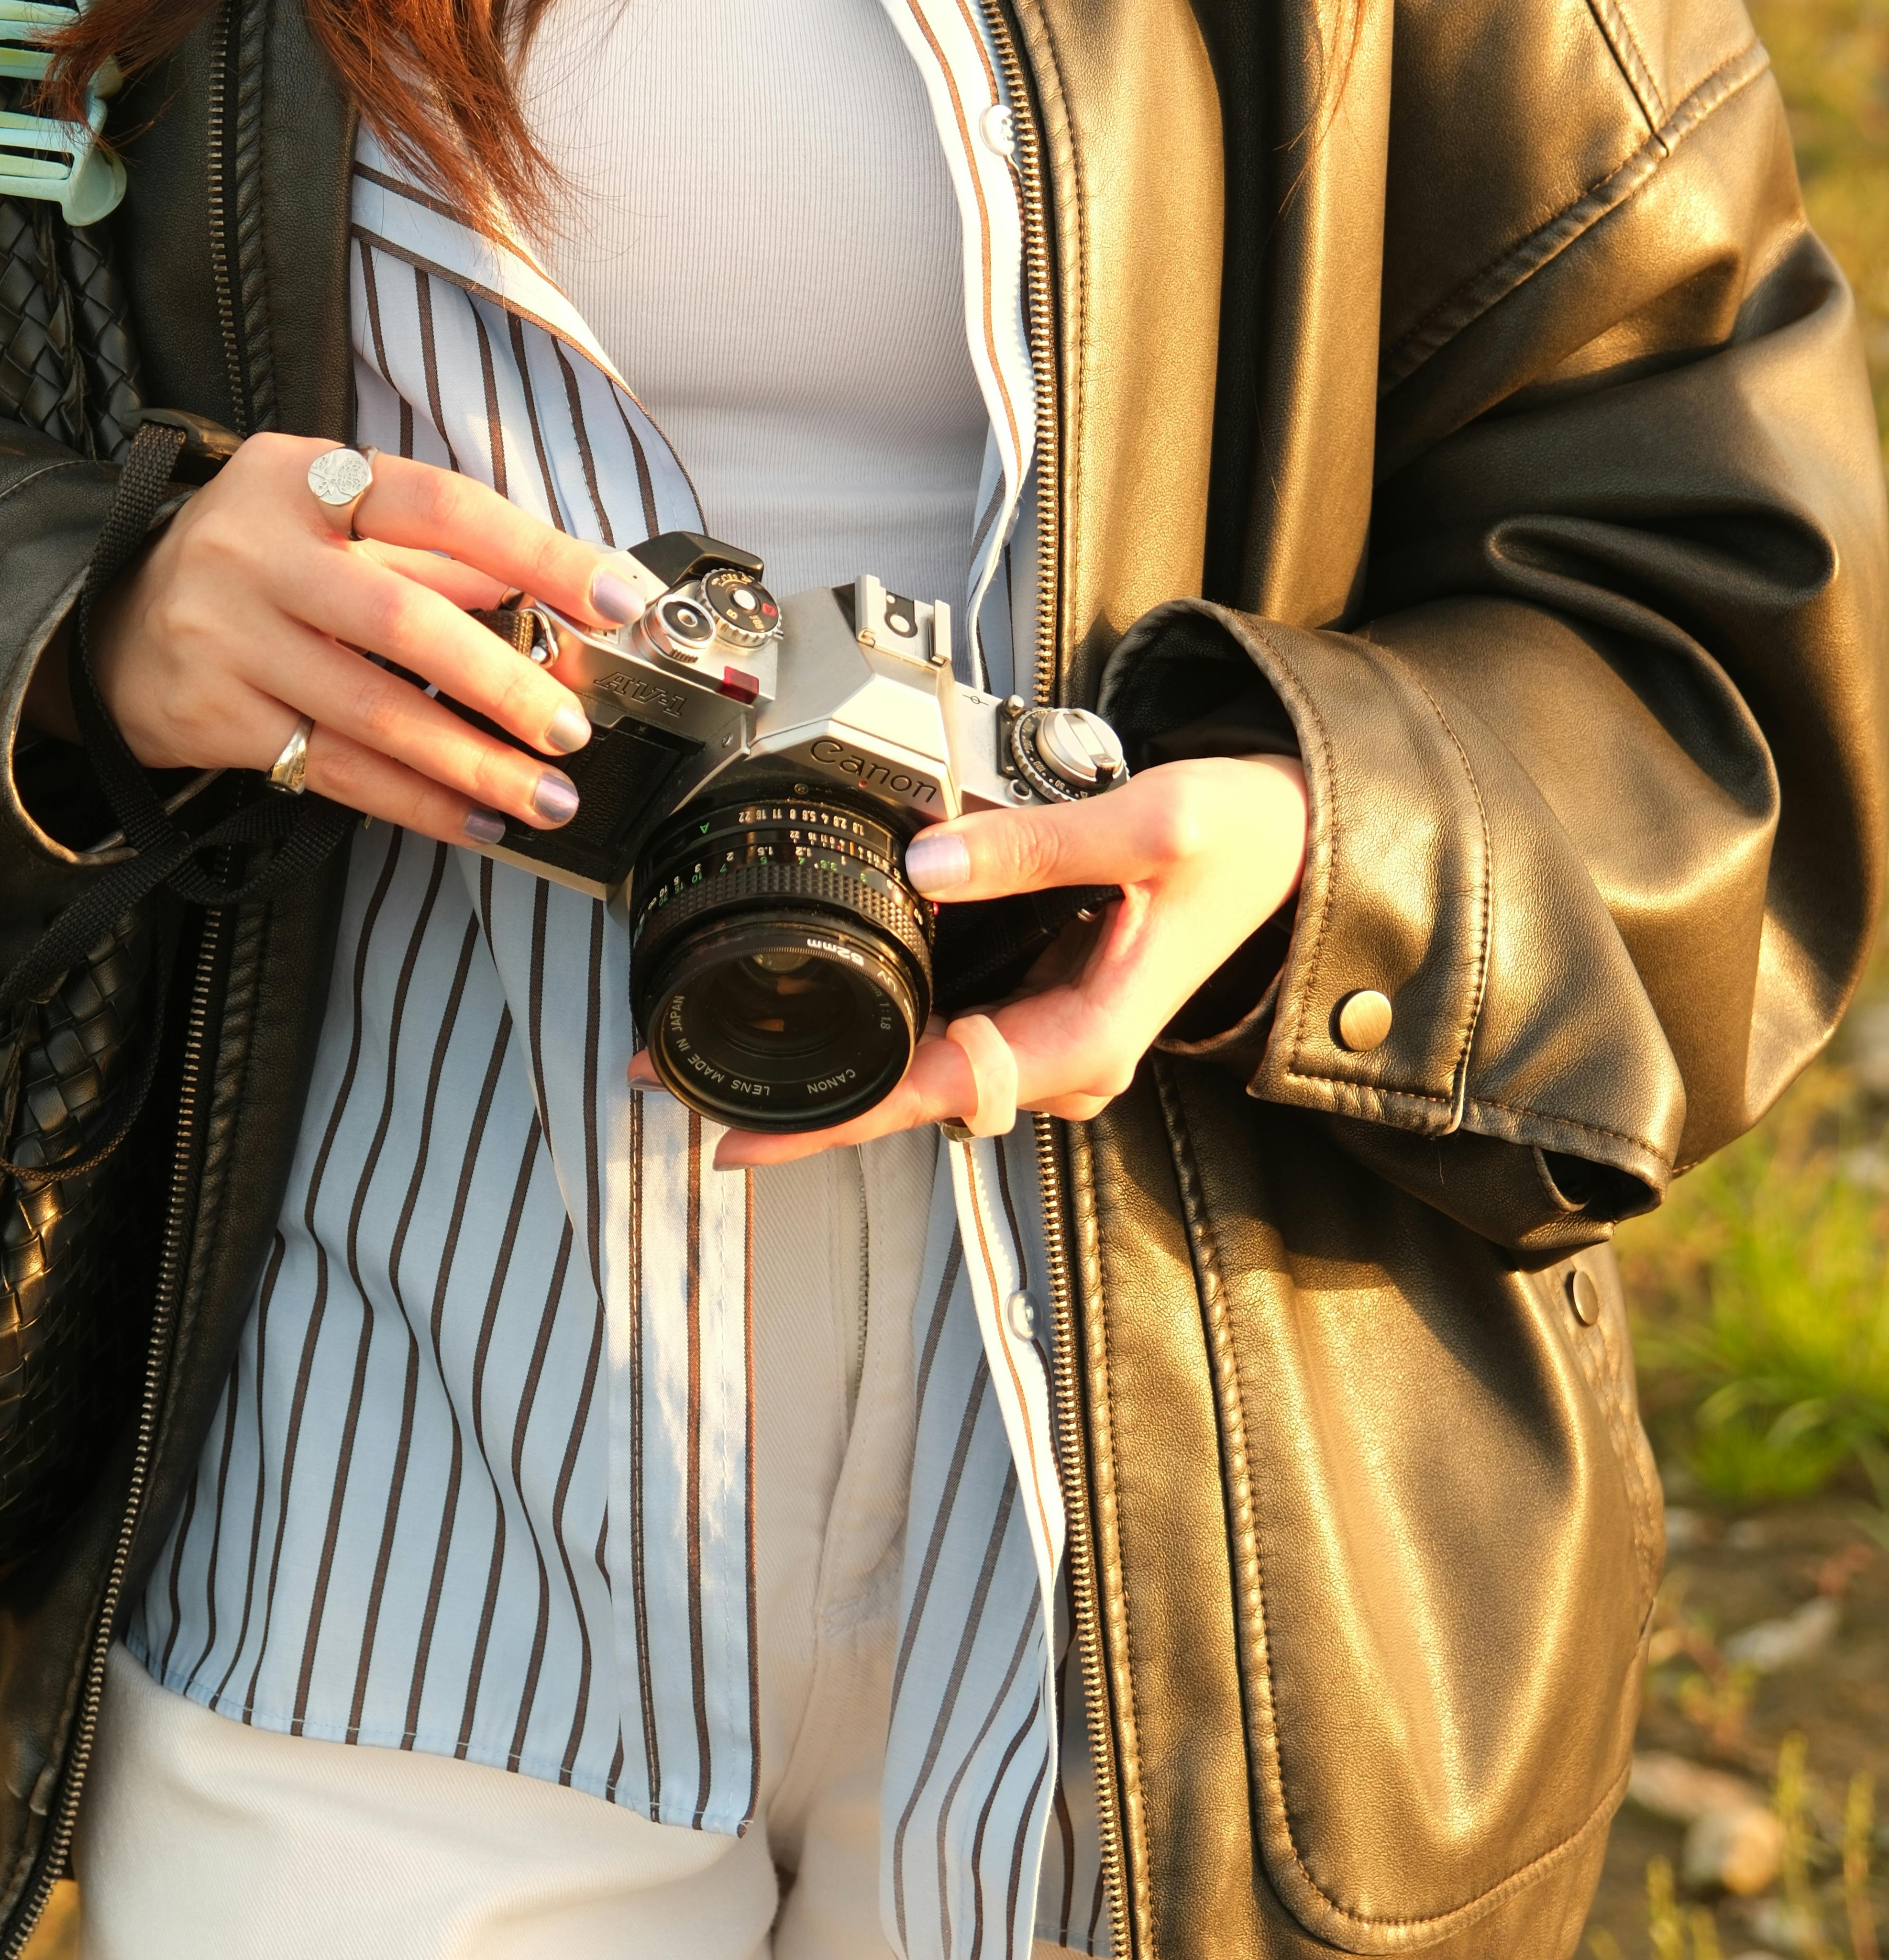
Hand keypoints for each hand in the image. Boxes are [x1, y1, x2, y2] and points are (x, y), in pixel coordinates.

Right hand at [27, 436, 667, 848]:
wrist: (103, 620)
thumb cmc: (251, 562)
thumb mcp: (325, 520)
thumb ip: (430, 551)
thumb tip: (539, 588)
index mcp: (301, 477)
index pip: (440, 507)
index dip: (536, 551)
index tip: (613, 597)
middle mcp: (255, 549)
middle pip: (402, 619)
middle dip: (502, 684)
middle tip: (571, 728)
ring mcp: (226, 636)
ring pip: (370, 712)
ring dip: (471, 763)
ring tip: (547, 796)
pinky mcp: (213, 716)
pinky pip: (333, 770)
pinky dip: (414, 802)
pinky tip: (477, 821)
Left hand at [710, 753, 1309, 1166]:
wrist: (1287, 842)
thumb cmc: (1236, 839)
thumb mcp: (1152, 826)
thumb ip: (1039, 843)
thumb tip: (928, 857)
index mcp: (1088, 1037)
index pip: (939, 1091)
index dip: (836, 1115)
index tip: (742, 1133)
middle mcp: (1059, 1057)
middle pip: (910, 1095)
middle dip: (798, 1096)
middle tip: (671, 1077)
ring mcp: (1044, 1036)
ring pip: (918, 1067)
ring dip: (825, 1060)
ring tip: (709, 1044)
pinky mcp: (1033, 1004)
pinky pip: (940, 1029)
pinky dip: (874, 1021)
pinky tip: (806, 1004)